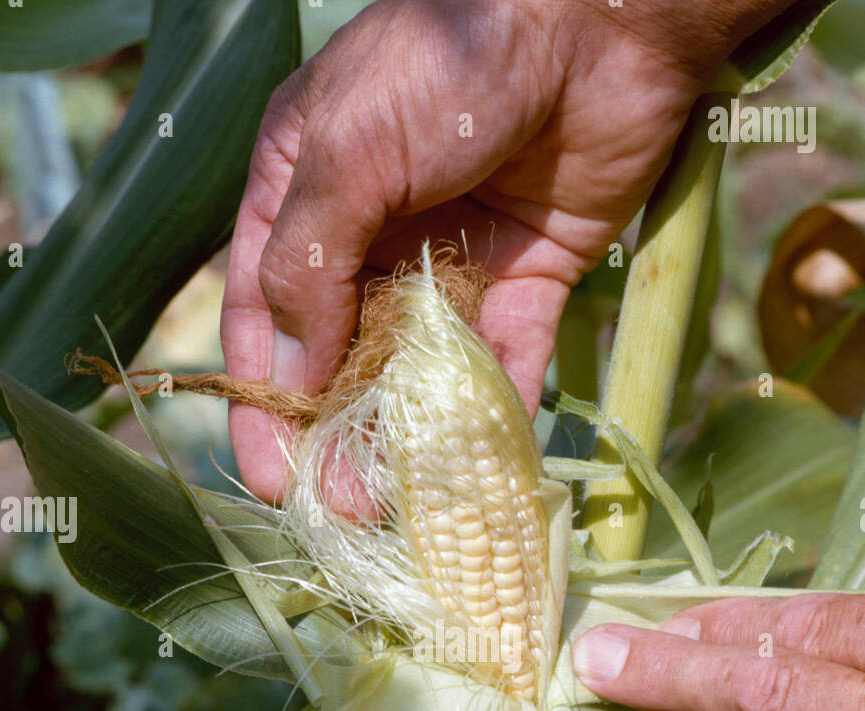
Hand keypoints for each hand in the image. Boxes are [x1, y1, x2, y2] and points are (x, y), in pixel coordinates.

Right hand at [221, 0, 788, 504]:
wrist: (601, 19)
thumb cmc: (452, 57)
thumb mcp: (349, 151)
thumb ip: (308, 262)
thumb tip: (291, 373)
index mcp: (309, 191)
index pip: (263, 310)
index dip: (262, 394)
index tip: (268, 473)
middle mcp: (374, 232)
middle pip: (340, 354)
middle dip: (334, 433)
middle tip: (338, 508)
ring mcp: (453, 257)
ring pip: (419, 368)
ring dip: (405, 436)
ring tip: (394, 505)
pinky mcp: (530, 276)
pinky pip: (506, 355)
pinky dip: (495, 406)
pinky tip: (482, 461)